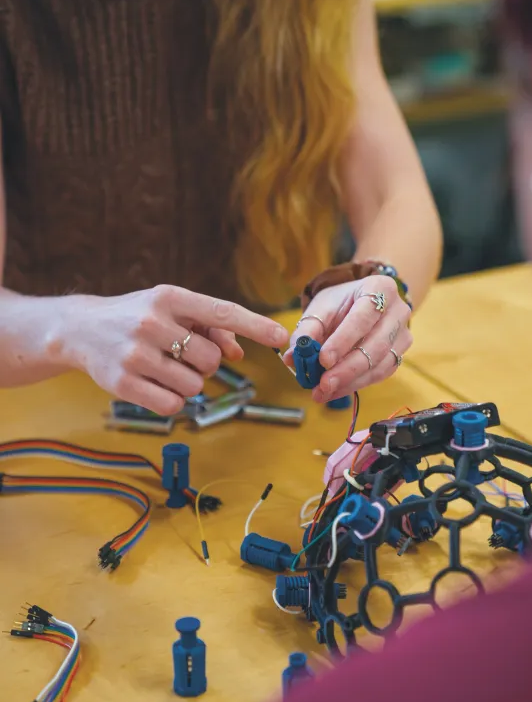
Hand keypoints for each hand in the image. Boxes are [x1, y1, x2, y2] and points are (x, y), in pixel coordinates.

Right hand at [54, 285, 287, 413]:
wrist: (80, 329)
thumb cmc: (138, 317)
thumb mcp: (172, 310)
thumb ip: (210, 328)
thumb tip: (238, 354)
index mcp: (169, 297)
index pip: (222, 311)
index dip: (255, 325)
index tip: (282, 337)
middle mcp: (152, 322)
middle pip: (211, 360)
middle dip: (205, 363)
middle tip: (181, 354)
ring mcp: (135, 354)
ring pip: (194, 385)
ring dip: (188, 382)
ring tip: (164, 367)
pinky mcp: (123, 383)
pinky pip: (173, 404)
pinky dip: (172, 400)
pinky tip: (155, 384)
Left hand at [285, 275, 411, 401]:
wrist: (361, 302)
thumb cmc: (341, 302)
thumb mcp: (322, 307)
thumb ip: (307, 330)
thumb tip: (292, 357)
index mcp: (380, 288)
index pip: (363, 317)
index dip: (343, 340)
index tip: (323, 360)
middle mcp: (398, 311)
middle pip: (376, 345)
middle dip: (347, 368)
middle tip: (323, 384)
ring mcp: (402, 334)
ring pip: (379, 364)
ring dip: (349, 381)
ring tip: (323, 392)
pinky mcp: (399, 354)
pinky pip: (380, 374)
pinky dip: (355, 385)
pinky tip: (335, 391)